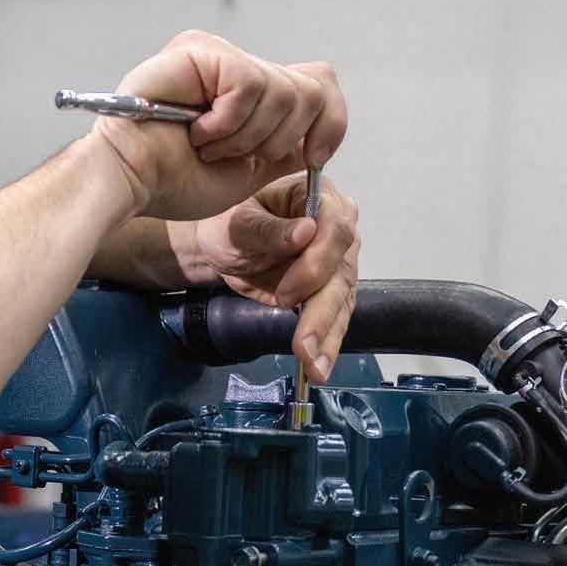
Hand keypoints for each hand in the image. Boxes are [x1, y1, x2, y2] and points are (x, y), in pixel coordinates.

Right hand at [86, 32, 345, 224]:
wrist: (132, 183)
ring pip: (285, 89)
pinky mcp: (202, 50)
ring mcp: (219, 54)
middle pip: (312, 87)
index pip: (319, 83)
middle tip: (234, 155)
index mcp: (249, 93)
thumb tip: (319, 137)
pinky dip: (229, 123)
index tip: (313, 158)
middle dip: (283, 138)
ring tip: (207, 145)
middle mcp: (236, 66)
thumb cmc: (175, 182)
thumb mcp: (249, 170)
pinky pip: (251, 85)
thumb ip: (284, 149)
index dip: (331, 123)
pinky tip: (197, 132)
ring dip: (248, 136)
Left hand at [175, 173, 360, 380]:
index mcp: (318, 197)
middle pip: (341, 271)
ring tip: (315, 368)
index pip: (336, 228)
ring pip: (341, 300)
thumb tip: (305, 233)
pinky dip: (326, 344)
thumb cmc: (227, 222)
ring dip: (327, 336)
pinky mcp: (332, 289)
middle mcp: (338, 228)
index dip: (316, 264)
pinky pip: (335, 318)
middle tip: (304, 344)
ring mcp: (338, 261)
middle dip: (321, 312)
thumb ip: (268, 229)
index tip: (287, 294)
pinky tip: (319, 366)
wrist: (225, 246)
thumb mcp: (237, 222)